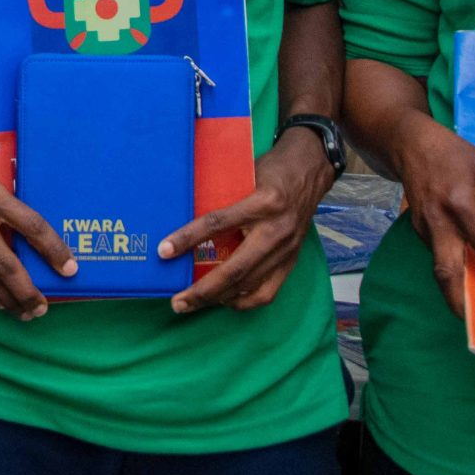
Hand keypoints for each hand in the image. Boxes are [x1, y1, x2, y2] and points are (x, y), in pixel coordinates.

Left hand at [163, 128, 336, 314]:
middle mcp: (276, 230)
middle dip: (203, 290)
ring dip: (218, 299)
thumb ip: (222, 195)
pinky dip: (243, 302)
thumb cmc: (272, 170)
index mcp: (262, 202)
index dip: (188, 238)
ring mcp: (286, 250)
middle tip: (177, 302)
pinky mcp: (291, 261)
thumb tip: (186, 215)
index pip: (218, 223)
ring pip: (249, 285)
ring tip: (193, 303)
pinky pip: (267, 292)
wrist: (310, 172)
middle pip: (235, 269)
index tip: (164, 251)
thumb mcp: (245, 174)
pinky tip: (224, 301)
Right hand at [390, 113, 474, 317]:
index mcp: (460, 204)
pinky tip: (471, 281)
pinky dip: (454, 275)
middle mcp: (439, 223)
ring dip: (458, 295)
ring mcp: (424, 230)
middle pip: (448, 272)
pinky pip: (438, 258)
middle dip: (465, 303)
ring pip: (440, 270)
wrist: (409, 144)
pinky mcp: (419, 232)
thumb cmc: (455, 155)